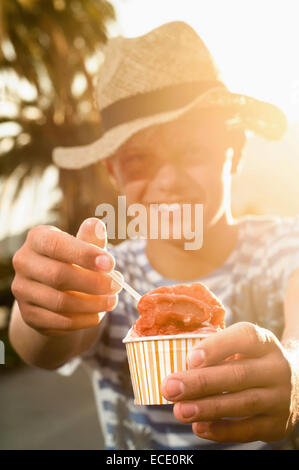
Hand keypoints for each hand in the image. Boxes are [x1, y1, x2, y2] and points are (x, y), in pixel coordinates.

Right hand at [11, 218, 121, 336]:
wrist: (54, 290)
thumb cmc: (73, 261)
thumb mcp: (83, 246)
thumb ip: (91, 239)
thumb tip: (97, 225)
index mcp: (37, 239)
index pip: (57, 245)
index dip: (84, 254)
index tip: (111, 263)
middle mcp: (24, 262)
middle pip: (58, 276)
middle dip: (94, 283)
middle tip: (117, 285)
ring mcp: (23, 290)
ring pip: (60, 302)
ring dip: (92, 304)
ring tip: (112, 301)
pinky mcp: (29, 315)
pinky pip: (59, 321)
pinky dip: (83, 320)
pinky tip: (98, 314)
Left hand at [161, 322, 296, 442]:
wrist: (293, 385)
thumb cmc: (251, 362)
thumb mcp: (241, 348)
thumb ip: (216, 353)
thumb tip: (181, 372)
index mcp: (264, 342)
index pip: (244, 338)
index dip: (216, 347)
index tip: (190, 359)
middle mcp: (276, 368)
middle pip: (238, 374)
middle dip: (200, 382)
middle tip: (170, 387)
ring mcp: (280, 397)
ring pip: (243, 403)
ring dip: (207, 408)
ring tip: (179, 411)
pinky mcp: (277, 424)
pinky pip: (248, 430)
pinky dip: (221, 430)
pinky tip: (199, 427)